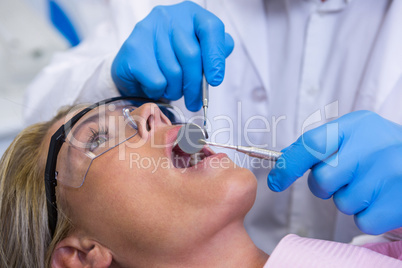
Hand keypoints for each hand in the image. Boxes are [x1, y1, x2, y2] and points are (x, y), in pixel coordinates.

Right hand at [111, 1, 233, 111]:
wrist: (135, 65)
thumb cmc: (171, 57)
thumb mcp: (197, 49)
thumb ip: (215, 50)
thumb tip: (223, 54)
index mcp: (190, 13)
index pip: (211, 29)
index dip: (216, 57)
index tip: (215, 81)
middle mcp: (168, 16)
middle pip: (191, 56)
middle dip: (195, 86)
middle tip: (195, 102)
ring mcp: (148, 30)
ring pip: (173, 71)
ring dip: (176, 90)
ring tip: (172, 90)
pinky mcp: (133, 49)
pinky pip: (157, 80)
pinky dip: (159, 91)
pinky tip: (156, 87)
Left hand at [268, 110, 401, 234]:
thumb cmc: (381, 148)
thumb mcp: (354, 133)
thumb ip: (321, 144)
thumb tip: (284, 162)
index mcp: (356, 126)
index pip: (310, 145)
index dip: (288, 166)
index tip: (276, 181)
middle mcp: (372, 147)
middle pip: (322, 180)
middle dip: (324, 186)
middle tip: (343, 177)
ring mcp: (387, 175)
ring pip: (342, 202)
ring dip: (349, 198)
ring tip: (370, 183)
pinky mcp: (397, 203)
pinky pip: (361, 220)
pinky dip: (366, 214)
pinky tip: (381, 198)